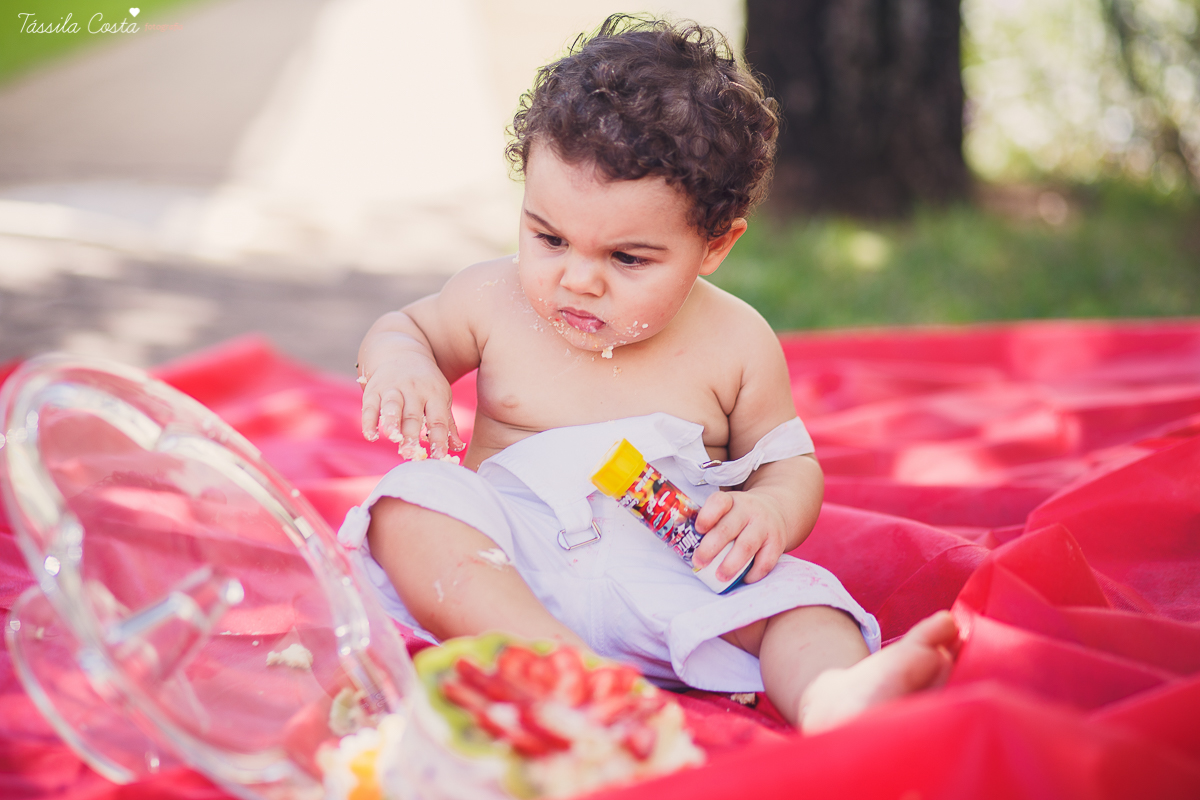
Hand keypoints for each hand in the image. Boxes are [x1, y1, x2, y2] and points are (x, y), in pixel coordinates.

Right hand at [359, 344, 463, 458]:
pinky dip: (369, 421)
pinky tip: (371, 436)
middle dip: (411, 435)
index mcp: (435, 394)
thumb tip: (457, 447)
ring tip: (393, 438)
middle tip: (410, 454)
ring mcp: (392, 388)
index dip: (439, 439)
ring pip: (392, 407)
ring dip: (391, 423)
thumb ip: (447, 424)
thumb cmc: (426, 383)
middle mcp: (414, 390)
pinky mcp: (373, 389)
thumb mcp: (441, 398)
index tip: (439, 457)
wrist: (401, 351)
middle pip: (413, 416)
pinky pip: (370, 406)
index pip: (438, 419)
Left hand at [690, 490, 789, 583]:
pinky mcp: (777, 542)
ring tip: (719, 576)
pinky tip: (744, 579)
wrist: (776, 510)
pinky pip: (765, 561)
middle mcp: (748, 510)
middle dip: (710, 548)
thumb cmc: (740, 516)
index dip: (707, 515)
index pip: (719, 502)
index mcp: (731, 501)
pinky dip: (754, 573)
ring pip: (746, 545)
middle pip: (727, 528)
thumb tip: (683, 545)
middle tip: (699, 563)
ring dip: (731, 564)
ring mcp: (764, 526)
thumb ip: (710, 523)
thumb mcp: (727, 510)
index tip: (698, 529)